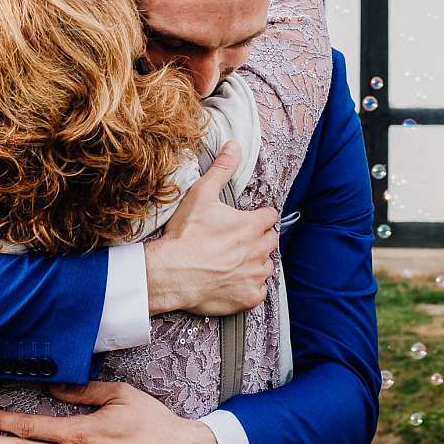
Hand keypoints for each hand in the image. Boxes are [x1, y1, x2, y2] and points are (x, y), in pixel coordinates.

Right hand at [144, 139, 277, 316]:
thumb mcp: (202, 193)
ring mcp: (255, 276)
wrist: (171, 273)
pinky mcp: (248, 298)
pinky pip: (258, 291)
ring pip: (266, 266)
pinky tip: (233, 281)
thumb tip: (235, 145)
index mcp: (252, 225)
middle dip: (259, 238)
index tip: (246, 220)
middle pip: (271, 241)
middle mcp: (259, 251)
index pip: (271, 216)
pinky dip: (249, 287)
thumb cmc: (186, 234)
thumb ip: (222, 168)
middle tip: (237, 240)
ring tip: (234, 261)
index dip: (259, 216)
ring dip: (255, 263)